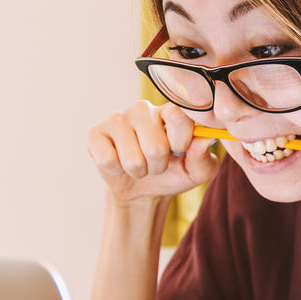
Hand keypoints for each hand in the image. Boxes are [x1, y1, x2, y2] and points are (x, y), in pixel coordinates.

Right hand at [87, 100, 218, 203]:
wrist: (143, 190)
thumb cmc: (173, 173)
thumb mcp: (196, 171)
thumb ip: (204, 156)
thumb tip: (205, 139)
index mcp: (170, 111)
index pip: (179, 116)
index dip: (181, 141)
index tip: (180, 151)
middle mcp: (143, 109)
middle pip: (155, 146)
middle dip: (159, 166)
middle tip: (157, 163)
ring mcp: (117, 118)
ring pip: (133, 159)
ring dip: (140, 171)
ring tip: (140, 165)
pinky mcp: (95, 133)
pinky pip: (108, 161)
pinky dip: (118, 172)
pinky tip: (119, 163)